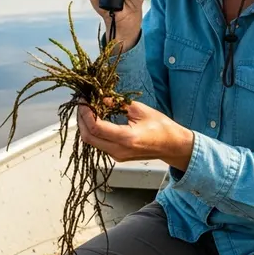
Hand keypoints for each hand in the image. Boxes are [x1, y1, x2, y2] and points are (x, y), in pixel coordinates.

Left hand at [77, 99, 193, 170]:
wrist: (172, 145)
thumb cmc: (161, 127)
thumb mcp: (140, 110)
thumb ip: (118, 104)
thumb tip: (101, 98)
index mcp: (126, 138)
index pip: (96, 127)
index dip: (86, 113)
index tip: (84, 100)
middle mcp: (118, 151)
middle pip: (88, 137)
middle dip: (81, 119)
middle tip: (82, 103)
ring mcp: (117, 156)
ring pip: (91, 142)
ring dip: (85, 125)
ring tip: (87, 109)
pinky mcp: (117, 156)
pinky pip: (98, 144)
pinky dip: (93, 131)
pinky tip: (96, 118)